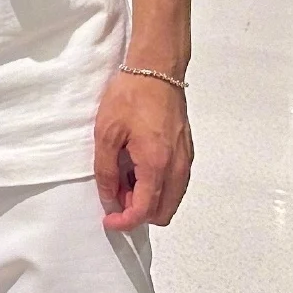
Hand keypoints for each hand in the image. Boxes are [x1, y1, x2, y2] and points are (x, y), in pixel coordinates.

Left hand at [93, 71, 192, 230]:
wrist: (156, 70)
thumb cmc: (130, 98)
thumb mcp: (106, 134)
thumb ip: (106, 171)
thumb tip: (109, 199)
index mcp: (157, 166)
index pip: (145, 210)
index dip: (125, 221)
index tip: (108, 220)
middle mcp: (177, 168)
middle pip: (163, 212)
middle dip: (137, 211)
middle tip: (113, 193)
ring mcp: (185, 161)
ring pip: (170, 199)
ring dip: (147, 199)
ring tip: (121, 177)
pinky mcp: (186, 152)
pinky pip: (174, 183)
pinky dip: (156, 186)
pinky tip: (136, 168)